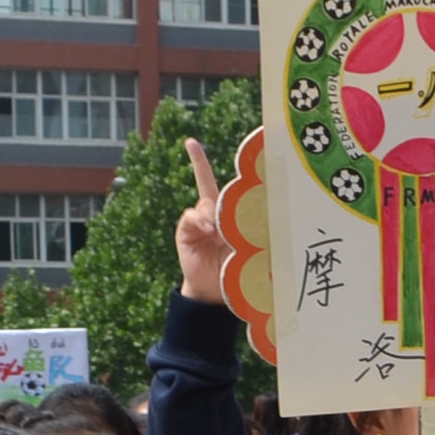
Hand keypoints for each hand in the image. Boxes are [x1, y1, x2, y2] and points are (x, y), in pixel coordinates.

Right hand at [175, 138, 232, 297]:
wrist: (217, 291)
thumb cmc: (239, 268)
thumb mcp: (248, 245)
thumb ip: (246, 227)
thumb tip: (235, 215)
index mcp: (229, 215)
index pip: (218, 186)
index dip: (201, 162)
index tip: (189, 142)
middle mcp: (211, 214)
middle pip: (211, 191)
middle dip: (216, 194)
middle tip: (228, 214)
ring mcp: (198, 222)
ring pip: (205, 204)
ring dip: (213, 215)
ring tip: (219, 233)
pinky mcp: (185, 231)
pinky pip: (191, 217)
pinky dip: (200, 222)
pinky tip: (209, 231)